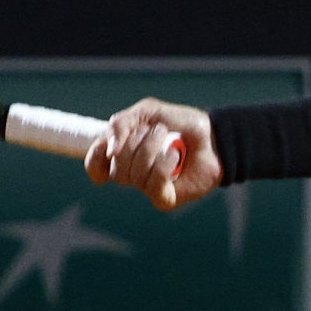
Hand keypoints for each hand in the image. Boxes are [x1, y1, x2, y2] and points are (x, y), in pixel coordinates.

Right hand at [85, 97, 223, 210]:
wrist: (214, 136)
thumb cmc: (183, 124)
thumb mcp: (149, 112)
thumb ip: (123, 122)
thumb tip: (110, 148)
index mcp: (124, 152)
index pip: (95, 164)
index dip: (96, 159)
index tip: (109, 148)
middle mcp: (132, 172)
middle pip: (116, 169)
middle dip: (136, 145)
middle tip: (158, 131)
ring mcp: (148, 187)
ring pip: (133, 177)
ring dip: (151, 152)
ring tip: (170, 140)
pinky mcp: (164, 199)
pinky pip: (152, 187)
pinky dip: (163, 167)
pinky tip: (175, 157)